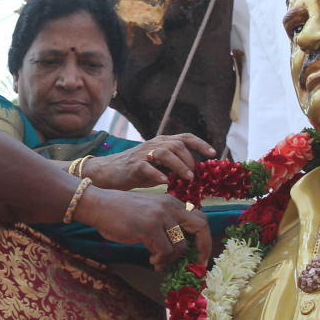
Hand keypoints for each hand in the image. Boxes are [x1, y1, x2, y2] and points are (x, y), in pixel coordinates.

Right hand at [74, 187, 211, 269]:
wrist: (99, 206)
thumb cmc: (121, 212)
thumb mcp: (150, 213)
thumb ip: (167, 224)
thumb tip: (182, 249)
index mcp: (172, 203)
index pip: (199, 219)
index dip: (204, 239)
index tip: (201, 256)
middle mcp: (170, 207)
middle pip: (200, 227)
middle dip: (203, 248)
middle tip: (197, 264)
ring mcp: (160, 216)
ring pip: (181, 246)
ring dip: (171, 260)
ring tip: (159, 262)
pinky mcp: (149, 228)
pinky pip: (164, 252)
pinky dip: (160, 260)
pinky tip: (151, 260)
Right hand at [83, 134, 216, 190]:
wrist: (107, 173)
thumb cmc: (134, 171)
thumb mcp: (158, 167)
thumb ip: (173, 168)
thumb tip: (193, 176)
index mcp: (161, 143)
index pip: (185, 137)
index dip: (200, 144)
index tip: (213, 153)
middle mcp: (153, 145)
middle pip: (177, 144)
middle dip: (189, 159)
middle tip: (194, 175)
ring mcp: (143, 154)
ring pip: (165, 152)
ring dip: (179, 165)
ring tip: (187, 178)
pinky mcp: (133, 165)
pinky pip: (147, 166)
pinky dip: (158, 173)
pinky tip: (165, 182)